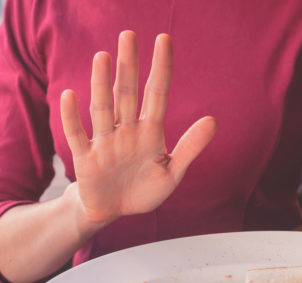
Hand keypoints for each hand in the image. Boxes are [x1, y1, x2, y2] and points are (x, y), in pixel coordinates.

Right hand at [60, 31, 216, 222]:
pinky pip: (77, 135)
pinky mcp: (85, 158)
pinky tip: (71, 95)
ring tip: (103, 57)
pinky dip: (73, 117)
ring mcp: (104, 142)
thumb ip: (190, 147)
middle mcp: (127, 131)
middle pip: (127, 94)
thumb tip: (213, 120)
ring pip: (103, 109)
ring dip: (102, 84)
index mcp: (150, 132)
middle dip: (129, 66)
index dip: (161, 68)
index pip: (157, 94)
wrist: (115, 210)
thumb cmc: (145, 189)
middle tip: (129, 35)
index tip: (164, 40)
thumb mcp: (172, 171)